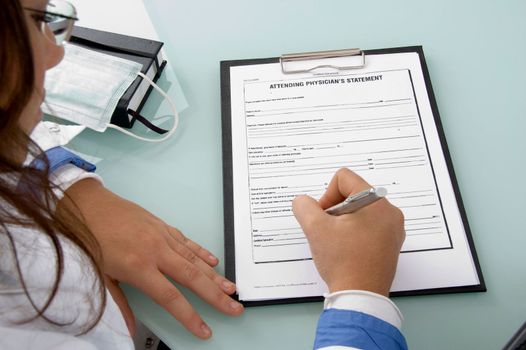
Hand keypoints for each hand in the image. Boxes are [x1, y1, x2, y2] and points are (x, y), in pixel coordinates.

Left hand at [58, 179, 243, 338]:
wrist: (86, 204)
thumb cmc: (88, 239)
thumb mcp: (99, 276)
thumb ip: (119, 304)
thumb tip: (130, 329)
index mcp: (138, 267)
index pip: (171, 297)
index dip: (190, 316)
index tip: (204, 329)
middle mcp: (155, 251)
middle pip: (192, 277)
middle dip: (216, 295)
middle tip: (235, 307)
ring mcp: (161, 236)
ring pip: (195, 259)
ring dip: (215, 275)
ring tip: (231, 288)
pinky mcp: (162, 225)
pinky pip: (187, 241)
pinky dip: (202, 251)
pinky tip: (213, 261)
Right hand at [292, 168, 404, 295]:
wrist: (360, 295)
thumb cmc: (343, 262)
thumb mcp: (315, 228)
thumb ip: (304, 206)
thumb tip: (303, 202)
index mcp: (376, 202)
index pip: (344, 178)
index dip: (327, 195)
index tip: (323, 216)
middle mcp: (389, 212)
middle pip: (353, 193)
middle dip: (335, 209)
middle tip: (328, 230)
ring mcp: (392, 229)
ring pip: (360, 210)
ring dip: (343, 221)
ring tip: (338, 241)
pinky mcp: (390, 243)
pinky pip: (368, 225)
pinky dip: (354, 232)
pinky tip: (347, 248)